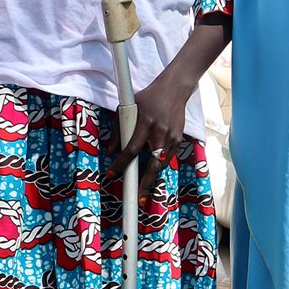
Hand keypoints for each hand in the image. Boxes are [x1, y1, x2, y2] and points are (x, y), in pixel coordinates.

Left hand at [103, 67, 192, 200]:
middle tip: (139, 199)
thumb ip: (118, 130)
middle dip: (146, 184)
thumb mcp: (128, 108)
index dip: (121, 164)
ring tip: (144, 192)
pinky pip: (167, 157)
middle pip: (153, 164)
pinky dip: (159, 166)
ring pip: (161, 164)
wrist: (174, 90)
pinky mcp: (179, 139)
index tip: (112, 174)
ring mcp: (172, 137)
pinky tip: (153, 173)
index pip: (132, 149)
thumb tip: (110, 151)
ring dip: (152, 178)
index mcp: (146, 123)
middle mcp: (160, 132)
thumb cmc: (148, 98)